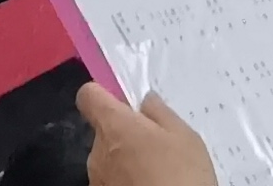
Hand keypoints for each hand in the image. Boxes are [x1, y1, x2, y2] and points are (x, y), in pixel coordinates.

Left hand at [79, 86, 218, 185]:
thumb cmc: (181, 176)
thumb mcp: (184, 137)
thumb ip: (160, 113)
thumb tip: (145, 102)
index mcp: (114, 126)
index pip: (88, 96)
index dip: (103, 95)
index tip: (126, 104)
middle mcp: (97, 152)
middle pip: (104, 131)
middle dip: (125, 134)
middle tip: (156, 146)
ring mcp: (97, 180)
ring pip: (108, 159)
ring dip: (126, 161)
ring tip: (157, 172)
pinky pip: (112, 181)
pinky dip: (127, 182)